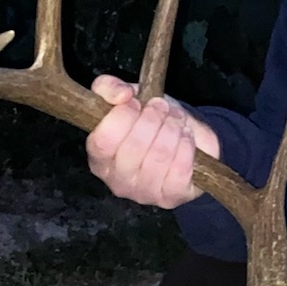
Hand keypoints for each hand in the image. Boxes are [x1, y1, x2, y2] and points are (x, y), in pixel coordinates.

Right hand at [85, 76, 220, 207]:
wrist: (185, 139)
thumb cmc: (150, 121)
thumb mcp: (128, 97)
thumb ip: (110, 88)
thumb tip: (121, 94)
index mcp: (99, 158)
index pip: (102, 142)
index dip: (122, 117)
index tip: (136, 100)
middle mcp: (117, 181)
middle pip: (134, 148)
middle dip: (153, 119)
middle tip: (162, 107)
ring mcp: (143, 193)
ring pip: (159, 157)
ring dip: (172, 130)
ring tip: (176, 120)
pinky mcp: (170, 197)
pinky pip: (180, 171)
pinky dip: (186, 148)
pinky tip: (186, 138)